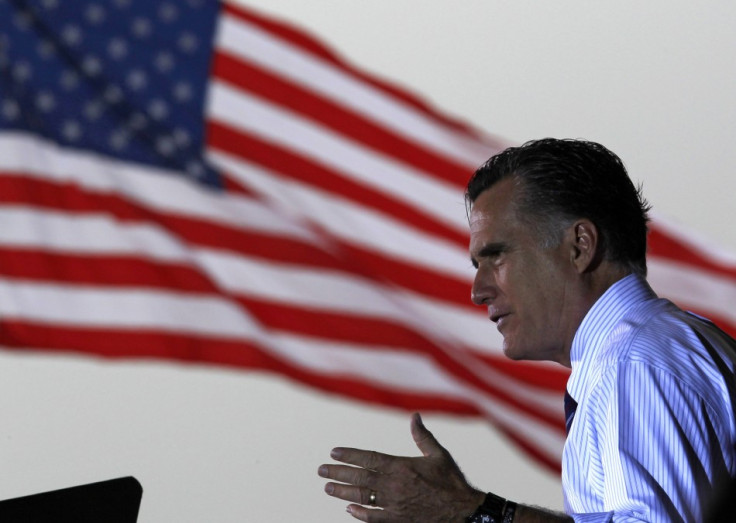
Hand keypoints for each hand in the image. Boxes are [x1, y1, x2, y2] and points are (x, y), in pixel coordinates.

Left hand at [318, 413, 484, 521]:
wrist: (463, 511)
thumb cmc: (451, 481)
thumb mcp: (438, 454)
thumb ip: (422, 436)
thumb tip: (415, 416)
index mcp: (401, 466)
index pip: (368, 458)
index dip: (349, 455)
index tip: (333, 452)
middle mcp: (394, 485)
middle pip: (359, 477)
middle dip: (338, 473)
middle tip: (321, 470)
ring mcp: (394, 504)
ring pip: (362, 497)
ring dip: (343, 492)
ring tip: (328, 488)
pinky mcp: (398, 520)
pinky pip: (374, 517)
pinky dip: (359, 513)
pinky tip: (348, 509)